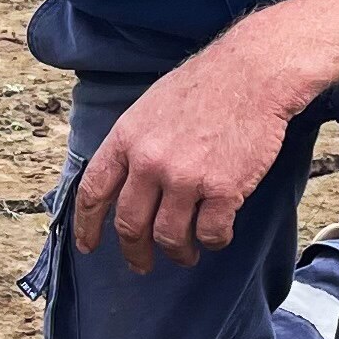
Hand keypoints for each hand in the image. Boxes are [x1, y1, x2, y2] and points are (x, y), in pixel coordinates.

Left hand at [71, 37, 298, 272]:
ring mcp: (185, 178)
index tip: (89, 246)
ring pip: (169, 237)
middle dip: (134, 252)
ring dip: (177, 252)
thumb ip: (134, 145)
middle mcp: (149, 162)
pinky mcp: (223, 189)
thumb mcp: (150, 107)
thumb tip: (125, 181)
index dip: (87, 225)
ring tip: (186, 254)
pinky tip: (217, 235)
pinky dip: (213, 241)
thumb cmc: (205, 85)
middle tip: (141, 264)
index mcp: (126, 139)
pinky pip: (211, 233)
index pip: (93, 191)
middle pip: (129, 225)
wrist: (252, 74)